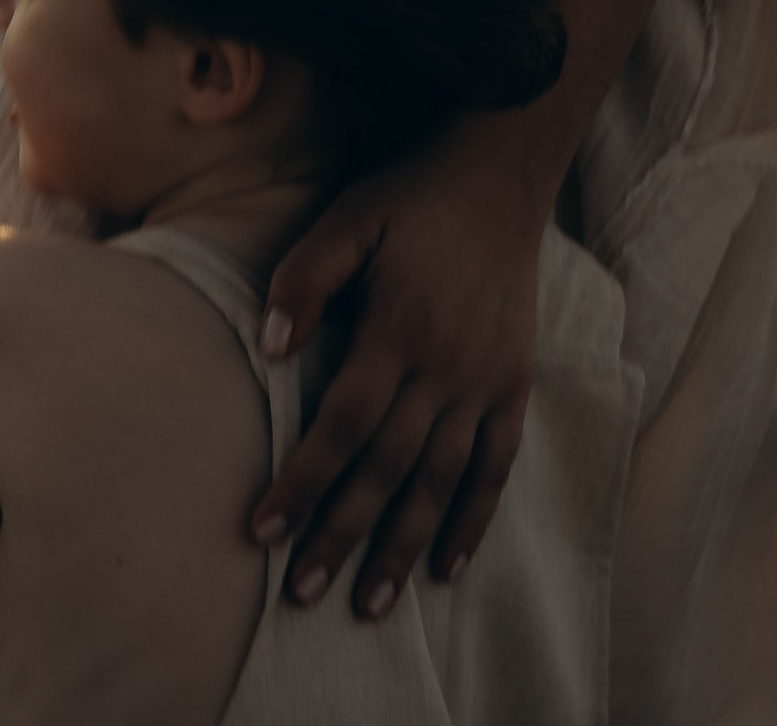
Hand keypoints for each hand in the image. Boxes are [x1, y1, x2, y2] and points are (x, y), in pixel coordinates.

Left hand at [251, 118, 548, 618]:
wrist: (500, 173)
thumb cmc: (410, 196)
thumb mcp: (347, 217)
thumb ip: (305, 278)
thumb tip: (269, 347)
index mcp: (398, 329)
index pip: (342, 426)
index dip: (302, 482)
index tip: (262, 531)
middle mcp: (446, 368)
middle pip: (388, 469)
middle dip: (342, 534)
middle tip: (303, 593)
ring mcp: (486, 382)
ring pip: (441, 482)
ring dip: (404, 546)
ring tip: (369, 602)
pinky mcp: (514, 386)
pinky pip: (496, 468)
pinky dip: (472, 520)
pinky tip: (446, 567)